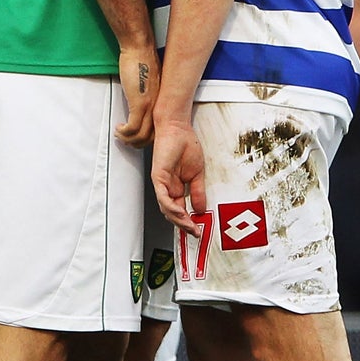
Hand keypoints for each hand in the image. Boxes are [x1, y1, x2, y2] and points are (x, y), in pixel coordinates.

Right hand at [116, 46, 159, 147]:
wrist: (140, 48)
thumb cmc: (143, 59)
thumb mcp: (149, 81)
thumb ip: (147, 93)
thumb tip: (140, 101)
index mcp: (162, 101)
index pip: (159, 129)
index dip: (148, 137)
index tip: (137, 136)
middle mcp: (158, 106)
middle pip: (152, 136)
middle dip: (138, 143)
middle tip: (127, 140)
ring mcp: (149, 105)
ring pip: (141, 135)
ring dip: (128, 139)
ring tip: (120, 134)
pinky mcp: (139, 103)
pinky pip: (133, 127)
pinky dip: (124, 132)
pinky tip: (119, 128)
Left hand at [152, 118, 205, 235]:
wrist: (178, 128)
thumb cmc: (186, 145)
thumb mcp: (197, 173)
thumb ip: (197, 192)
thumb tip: (201, 209)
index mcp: (176, 187)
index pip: (180, 209)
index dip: (189, 221)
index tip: (199, 229)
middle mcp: (167, 187)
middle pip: (172, 213)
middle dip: (184, 224)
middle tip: (195, 232)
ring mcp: (162, 183)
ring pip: (166, 208)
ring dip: (178, 219)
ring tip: (190, 226)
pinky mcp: (158, 176)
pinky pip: (163, 196)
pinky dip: (170, 207)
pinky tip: (180, 213)